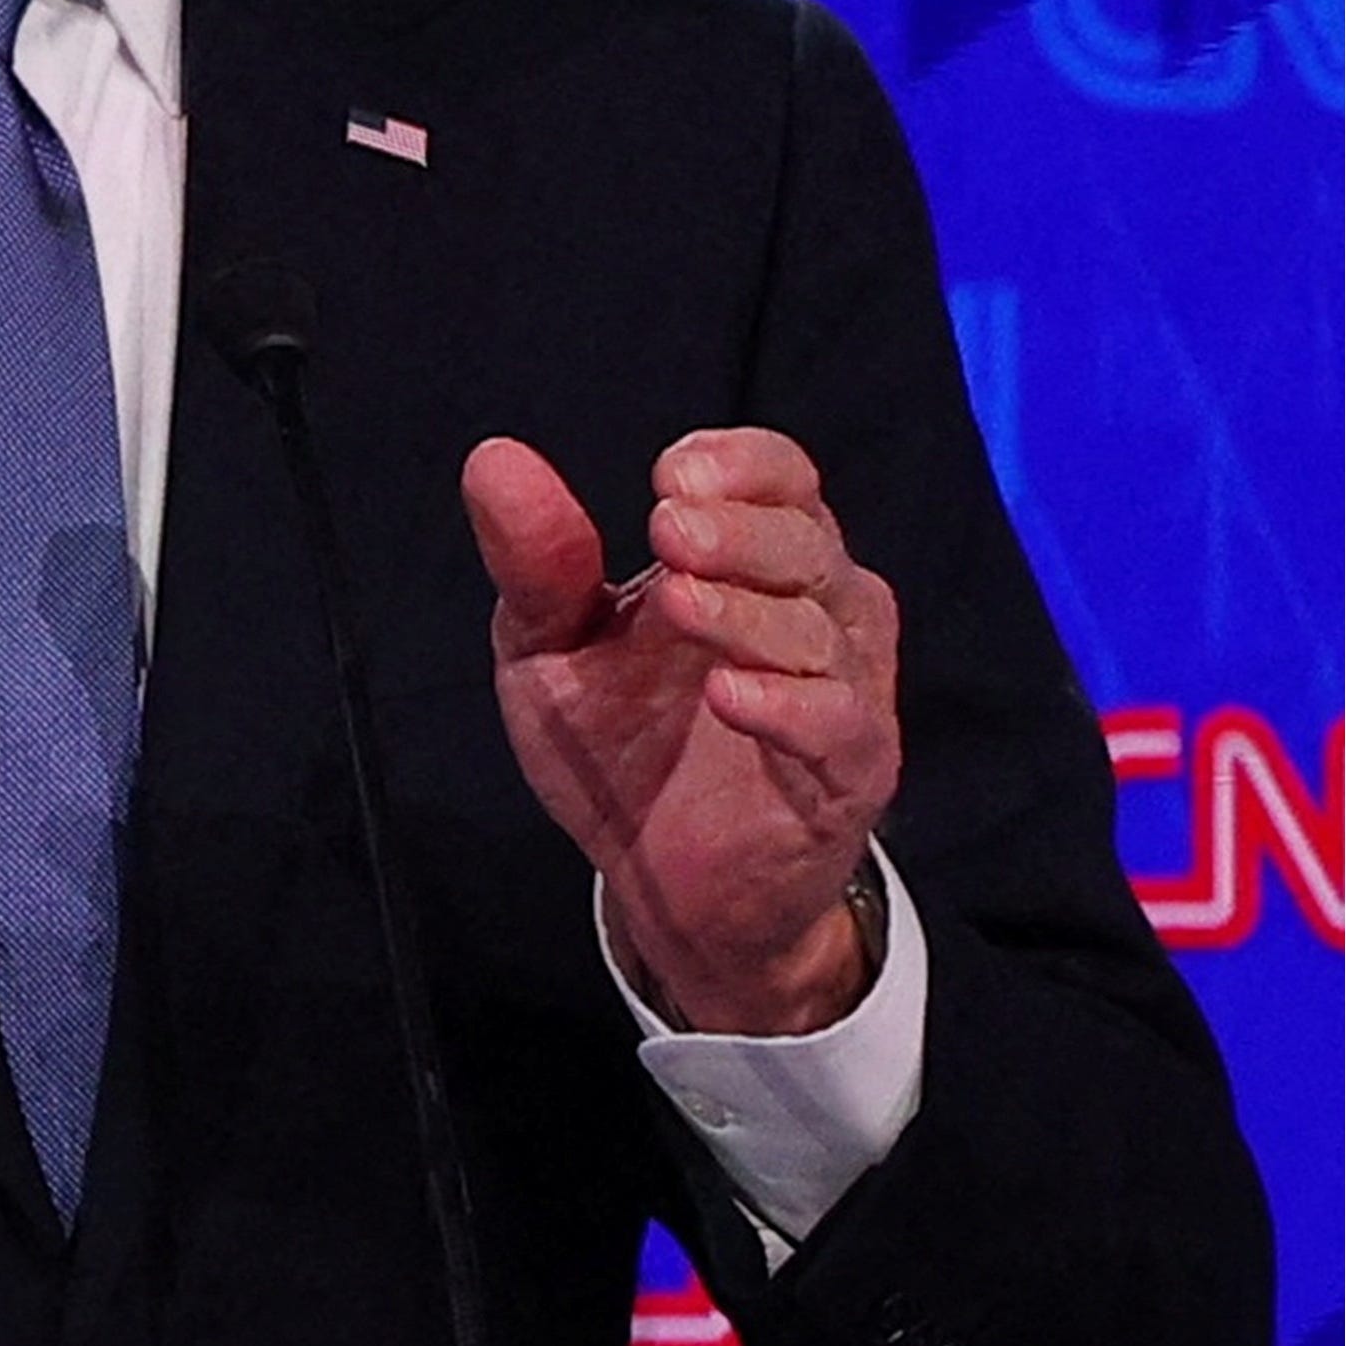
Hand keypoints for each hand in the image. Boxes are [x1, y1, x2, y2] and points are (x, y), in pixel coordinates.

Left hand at [467, 427, 902, 1035]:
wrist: (666, 888)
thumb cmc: (624, 748)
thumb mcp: (554, 649)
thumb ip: (538, 563)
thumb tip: (493, 457)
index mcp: (760, 559)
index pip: (783, 475)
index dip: (740, 465)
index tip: (669, 476)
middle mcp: (821, 608)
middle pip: (806, 540)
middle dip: (737, 530)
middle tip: (666, 531)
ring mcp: (846, 688)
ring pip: (822, 627)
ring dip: (748, 611)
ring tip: (678, 604)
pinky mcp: (851, 770)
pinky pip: (837, 720)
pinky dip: (786, 703)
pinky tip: (727, 693)